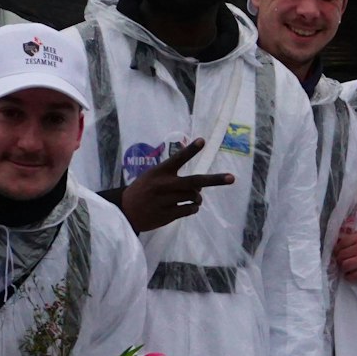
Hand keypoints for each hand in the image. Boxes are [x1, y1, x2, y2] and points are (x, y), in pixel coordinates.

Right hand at [117, 139, 234, 233]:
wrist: (125, 210)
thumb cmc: (143, 190)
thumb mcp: (153, 176)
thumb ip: (173, 177)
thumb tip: (199, 188)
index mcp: (160, 172)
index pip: (177, 158)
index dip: (191, 150)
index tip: (203, 140)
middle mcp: (164, 185)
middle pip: (194, 182)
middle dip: (215, 180)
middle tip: (231, 178)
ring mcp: (165, 200)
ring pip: (193, 197)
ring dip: (197, 198)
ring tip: (194, 198)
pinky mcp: (167, 215)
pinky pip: (189, 210)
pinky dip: (193, 208)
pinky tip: (189, 207)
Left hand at [335, 226, 356, 281]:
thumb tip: (353, 240)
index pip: (342, 243)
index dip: (337, 248)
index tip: (338, 251)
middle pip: (341, 255)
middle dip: (339, 258)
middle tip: (341, 260)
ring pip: (344, 266)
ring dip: (343, 268)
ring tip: (346, 268)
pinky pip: (353, 276)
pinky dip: (349, 277)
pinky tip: (351, 275)